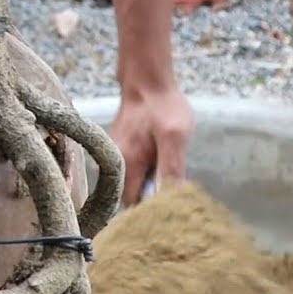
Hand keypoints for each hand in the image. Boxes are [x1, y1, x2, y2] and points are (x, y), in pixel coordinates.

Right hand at [109, 83, 193, 204]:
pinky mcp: (124, 149)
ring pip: (134, 183)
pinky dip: (149, 175)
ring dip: (152, 187)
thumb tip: (171, 201)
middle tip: (176, 198)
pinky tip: (163, 167)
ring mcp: (118, 155)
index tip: (170, 214)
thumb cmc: (163, 106)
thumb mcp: (174, 137)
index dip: (150, 212)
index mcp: (126, 164)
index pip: (133, 204)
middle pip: (132, 196)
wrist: (148, 79)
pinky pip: (135, 171)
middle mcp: (116, 163)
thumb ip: (171, 169)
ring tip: (172, 183)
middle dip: (152, 201)